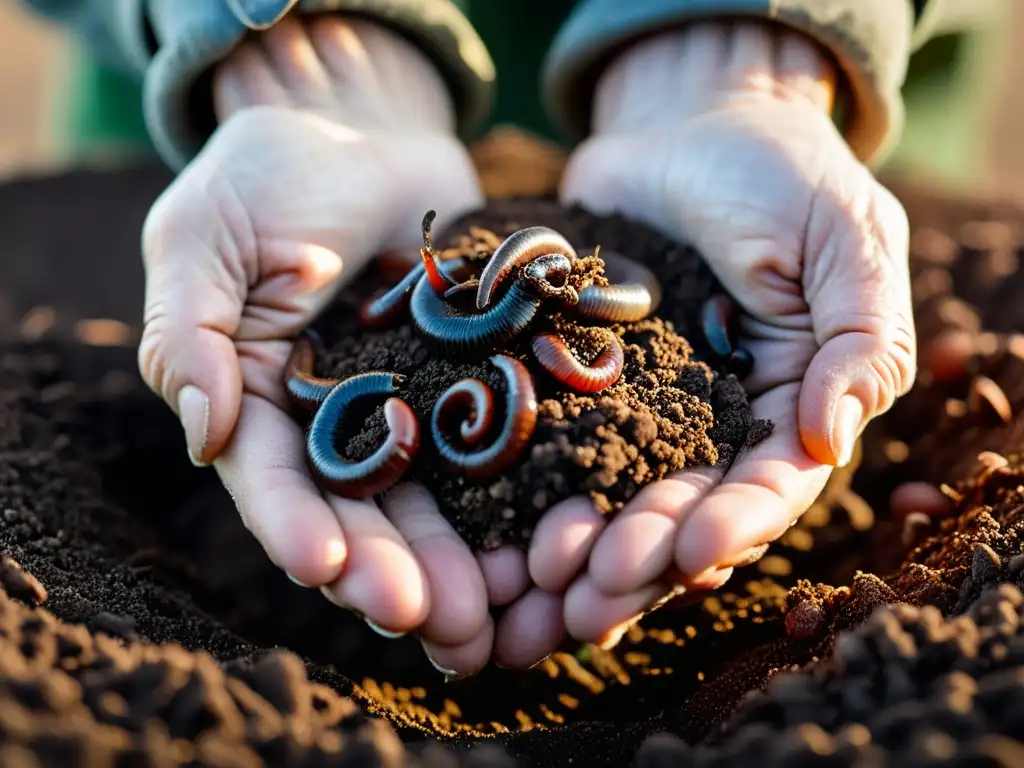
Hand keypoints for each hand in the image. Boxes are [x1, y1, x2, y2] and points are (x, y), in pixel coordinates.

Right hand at [137, 16, 503, 674]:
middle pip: (360, 510)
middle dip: (389, 569)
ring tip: (485, 616)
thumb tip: (204, 435)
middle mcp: (330, 422)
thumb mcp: (205, 237)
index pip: (270, 479)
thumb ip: (192, 332)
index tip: (330, 567)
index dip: (298, 525)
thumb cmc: (270, 173)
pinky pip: (494, 446)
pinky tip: (539, 544)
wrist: (368, 132)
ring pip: (430, 499)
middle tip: (430, 621)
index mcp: (255, 399)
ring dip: (454, 560)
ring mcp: (406, 409)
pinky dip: (513, 497)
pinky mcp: (471, 384)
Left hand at [518, 20, 915, 649]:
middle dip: (642, 559)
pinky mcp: (575, 379)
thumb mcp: (844, 241)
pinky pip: (552, 442)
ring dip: (581, 546)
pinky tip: (498, 528)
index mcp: (787, 404)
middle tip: (593, 595)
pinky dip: (529, 487)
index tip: (690, 552)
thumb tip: (831, 436)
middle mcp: (713, 423)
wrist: (685, 120)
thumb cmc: (780, 173)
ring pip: (611, 495)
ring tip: (540, 580)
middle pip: (681, 512)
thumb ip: (859, 337)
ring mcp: (639, 407)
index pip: (769, 485)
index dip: (733, 524)